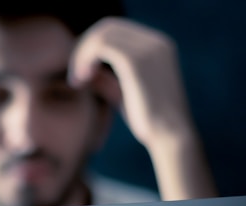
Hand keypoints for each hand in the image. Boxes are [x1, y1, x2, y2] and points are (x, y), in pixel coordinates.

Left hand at [69, 17, 195, 150]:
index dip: (92, 47)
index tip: (81, 72)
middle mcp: (156, 42)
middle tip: (75, 76)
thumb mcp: (124, 94)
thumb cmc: (148, 122)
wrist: (171, 137)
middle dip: (84, 48)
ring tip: (76, 81)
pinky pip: (101, 46)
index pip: (116, 30)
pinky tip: (79, 82)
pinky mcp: (137, 61)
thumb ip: (107, 78)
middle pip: (107, 27)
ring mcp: (149, 49)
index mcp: (158, 46)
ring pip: (102, 35)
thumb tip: (86, 68)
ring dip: (81, 54)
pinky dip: (83, 60)